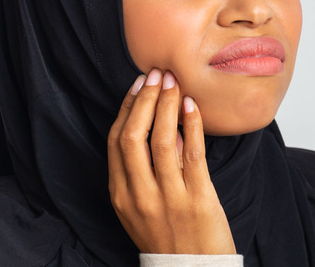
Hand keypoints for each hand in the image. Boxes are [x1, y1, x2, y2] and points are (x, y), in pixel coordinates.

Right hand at [107, 69, 235, 253]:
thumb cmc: (169, 239)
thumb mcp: (141, 210)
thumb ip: (141, 174)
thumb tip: (156, 127)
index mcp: (121, 197)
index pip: (116, 142)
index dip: (126, 109)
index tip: (138, 85)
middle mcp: (141, 196)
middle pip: (134, 136)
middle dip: (145, 100)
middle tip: (156, 75)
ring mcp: (169, 198)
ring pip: (162, 141)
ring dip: (168, 105)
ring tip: (174, 82)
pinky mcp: (199, 200)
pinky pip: (194, 154)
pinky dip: (193, 125)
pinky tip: (193, 106)